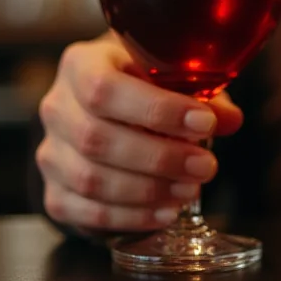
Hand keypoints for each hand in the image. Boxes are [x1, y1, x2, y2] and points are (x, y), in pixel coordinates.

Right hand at [35, 33, 243, 233]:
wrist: (107, 108)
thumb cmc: (144, 84)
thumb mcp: (172, 77)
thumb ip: (201, 95)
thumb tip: (230, 120)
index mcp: (82, 64)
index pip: (105, 88)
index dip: (157, 110)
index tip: (205, 123)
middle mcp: (57, 106)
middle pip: (97, 138)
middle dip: (160, 157)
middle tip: (206, 166)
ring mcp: (50, 151)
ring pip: (90, 179)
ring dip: (148, 191)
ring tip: (190, 190)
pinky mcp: (54, 190)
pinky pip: (85, 212)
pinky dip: (130, 216)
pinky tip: (166, 212)